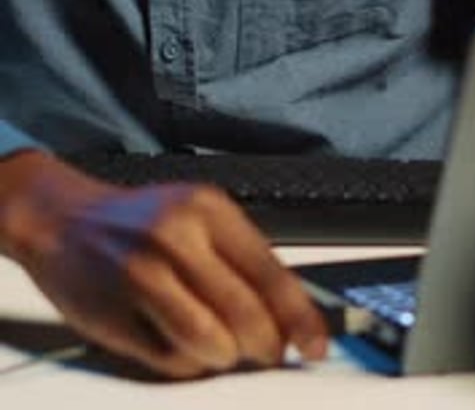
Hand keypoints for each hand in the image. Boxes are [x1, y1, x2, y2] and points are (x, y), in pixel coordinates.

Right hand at [6, 154, 327, 378]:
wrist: (63, 217)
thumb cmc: (138, 221)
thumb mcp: (196, 216)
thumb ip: (240, 259)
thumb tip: (289, 315)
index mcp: (207, 208)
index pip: (271, 272)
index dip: (300, 318)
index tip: (316, 345)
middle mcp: (176, 237)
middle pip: (247, 316)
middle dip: (266, 346)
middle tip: (268, 352)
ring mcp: (142, 275)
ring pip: (212, 345)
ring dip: (223, 356)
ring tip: (216, 342)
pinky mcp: (115, 315)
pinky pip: (171, 362)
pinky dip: (185, 362)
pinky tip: (175, 337)